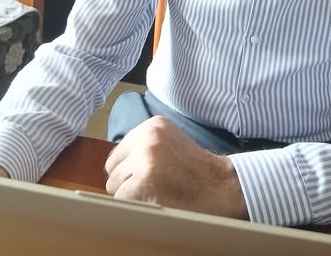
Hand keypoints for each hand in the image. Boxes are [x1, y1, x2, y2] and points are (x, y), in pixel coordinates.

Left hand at [104, 116, 247, 218]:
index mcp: (153, 125)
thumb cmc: (194, 168)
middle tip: (151, 185)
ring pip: (114, 185)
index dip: (129, 167)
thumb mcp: (170, 141)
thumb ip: (144, 145)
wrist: (218, 184)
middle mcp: (147, 137)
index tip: (147, 174)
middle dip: (127, 180)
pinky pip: (121, 199)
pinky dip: (134, 205)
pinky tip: (154, 200)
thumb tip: (112, 164)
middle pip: (113, 167)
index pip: (119, 150)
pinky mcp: (143, 182)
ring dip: (130, 194)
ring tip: (155, 192)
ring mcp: (144, 159)